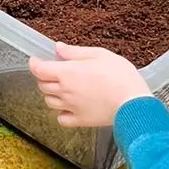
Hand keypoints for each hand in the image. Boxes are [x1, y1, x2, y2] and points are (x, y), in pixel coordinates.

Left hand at [29, 43, 151, 126]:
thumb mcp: (100, 54)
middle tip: (54, 72)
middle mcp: (64, 91)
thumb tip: (58, 48)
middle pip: (42, 85)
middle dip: (45, 77)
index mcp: (67, 73)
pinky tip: (70, 107)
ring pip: (49, 102)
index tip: (36, 60)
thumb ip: (76, 52)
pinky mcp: (80, 121)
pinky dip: (62, 113)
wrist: (133, 102)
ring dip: (52, 94)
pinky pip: (62, 119)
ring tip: (64, 88)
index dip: (34, 64)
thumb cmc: (120, 76)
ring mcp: (71, 107)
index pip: (39, 70)